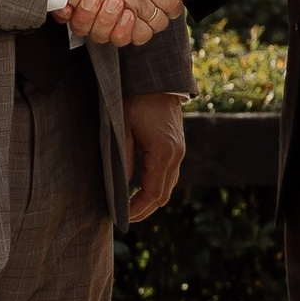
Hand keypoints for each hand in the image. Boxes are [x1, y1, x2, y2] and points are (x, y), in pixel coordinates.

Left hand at [123, 92, 186, 223]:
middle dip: (145, 209)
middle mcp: (176, 156)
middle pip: (163, 194)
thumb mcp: (122, 130)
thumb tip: (120, 188)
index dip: (138, 210)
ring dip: (151, 199)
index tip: (123, 220)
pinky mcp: (177, 146)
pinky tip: (140, 188)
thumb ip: (123, 161)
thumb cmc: (135, 101)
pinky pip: (169, 174)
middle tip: (126, 218)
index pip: (153, 194)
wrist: (156, 80)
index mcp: (164, 154)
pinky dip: (156, 186)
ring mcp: (179, 151)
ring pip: (168, 186)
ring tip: (131, 207)